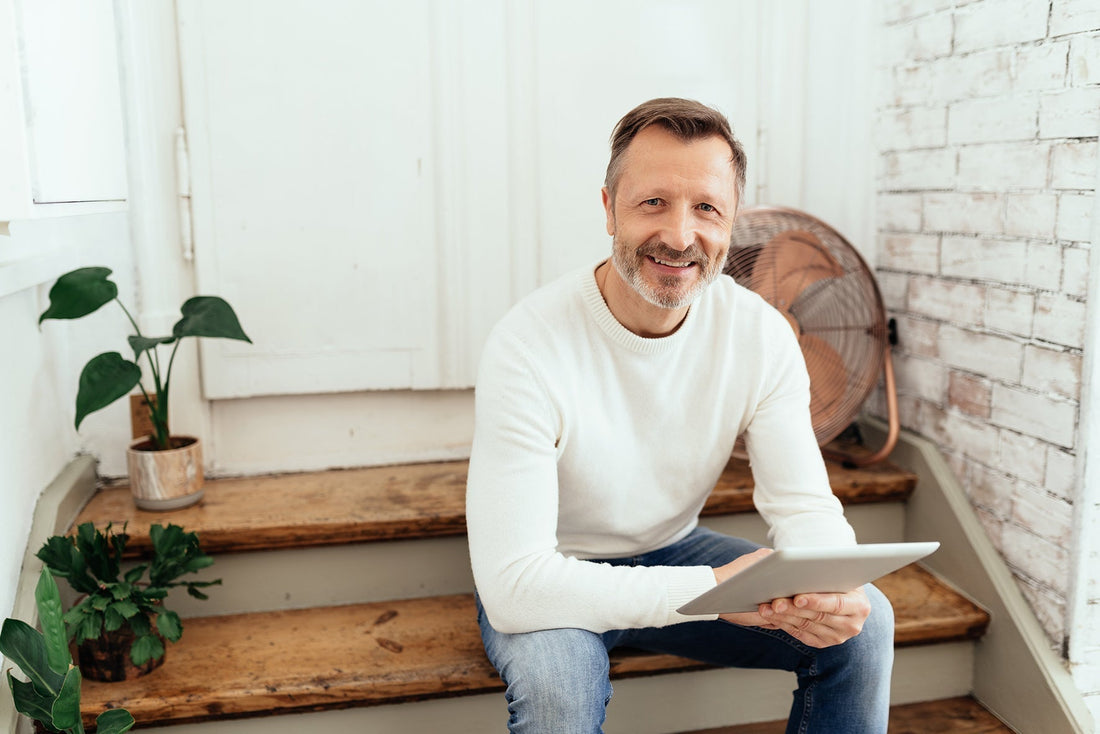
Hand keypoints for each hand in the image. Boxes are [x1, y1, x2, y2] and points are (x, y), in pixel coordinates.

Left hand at [723, 587, 871, 647]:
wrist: (840, 593)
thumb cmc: (835, 577)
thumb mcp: (837, 573)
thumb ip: (825, 573)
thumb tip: (800, 567)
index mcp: (860, 605)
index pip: (837, 604)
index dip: (816, 601)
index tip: (797, 598)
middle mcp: (852, 625)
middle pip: (818, 616)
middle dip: (793, 609)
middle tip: (774, 602)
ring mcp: (837, 636)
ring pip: (806, 626)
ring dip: (783, 617)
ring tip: (766, 608)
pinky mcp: (823, 642)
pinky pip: (800, 634)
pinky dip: (784, 624)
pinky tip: (771, 616)